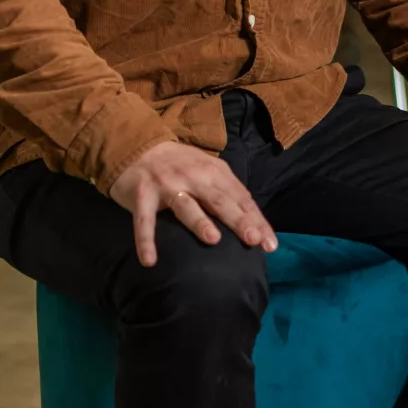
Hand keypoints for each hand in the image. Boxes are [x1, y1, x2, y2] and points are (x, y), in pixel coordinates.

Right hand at [109, 139, 276, 268]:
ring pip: (186, 206)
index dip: (256, 221)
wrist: (136, 147)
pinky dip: (146, 240)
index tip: (270, 244)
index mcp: (214, 172)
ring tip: (213, 239)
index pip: (241, 199)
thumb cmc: (180, 165)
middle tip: (254, 239)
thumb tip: (255, 221)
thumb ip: (228, 192)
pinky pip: (144, 221)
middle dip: (238, 219)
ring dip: (199, 222)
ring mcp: (167, 186)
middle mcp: (193, 177)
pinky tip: (149, 260)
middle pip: (220, 201)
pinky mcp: (141, 196)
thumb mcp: (208, 170)